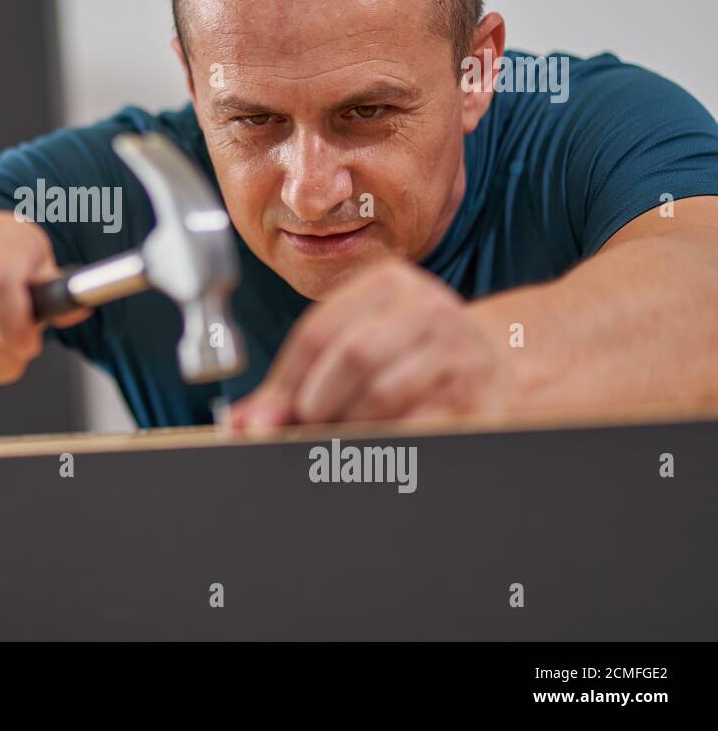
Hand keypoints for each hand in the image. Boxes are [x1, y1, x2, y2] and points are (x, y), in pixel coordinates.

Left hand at [228, 258, 508, 428]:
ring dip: (351, 427)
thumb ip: (293, 385)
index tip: (261, 423)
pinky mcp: (480, 391)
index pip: (318, 331)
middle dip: (317, 404)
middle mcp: (428, 305)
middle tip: (307, 430)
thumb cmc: (405, 357)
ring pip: (386, 391)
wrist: (491, 364)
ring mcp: (459, 346)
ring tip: (343, 438)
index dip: (284, 383)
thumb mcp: (352, 348)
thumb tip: (242, 425)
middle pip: (353, 356)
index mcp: (387, 283)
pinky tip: (377, 449)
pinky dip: (388, 443)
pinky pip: (421, 424)